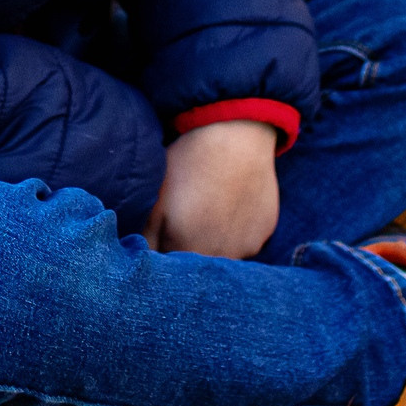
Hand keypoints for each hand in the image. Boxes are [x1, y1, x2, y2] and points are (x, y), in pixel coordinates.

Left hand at [143, 120, 279, 258]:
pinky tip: (232, 207)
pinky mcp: (264, 235)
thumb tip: (141, 259)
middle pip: (198, 265)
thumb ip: (147, 236)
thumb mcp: (157, 197)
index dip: (166, 251)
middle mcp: (218, 255)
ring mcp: (245, 248)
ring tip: (212, 210)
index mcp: (185, 247)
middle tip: (190, 216)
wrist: (235, 135)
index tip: (167, 230)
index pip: (171, 269)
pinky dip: (237, 233)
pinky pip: (246, 244)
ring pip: (223, 257)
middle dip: (189, 250)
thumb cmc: (189, 162)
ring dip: (215, 244)